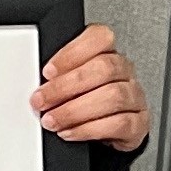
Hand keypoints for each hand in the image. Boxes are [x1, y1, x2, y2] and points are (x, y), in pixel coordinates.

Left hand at [32, 22, 149, 150]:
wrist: (102, 133)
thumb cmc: (81, 100)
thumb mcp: (66, 82)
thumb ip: (55, 75)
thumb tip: (31, 80)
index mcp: (106, 53)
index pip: (99, 38)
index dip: (72, 53)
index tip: (47, 71)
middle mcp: (124, 72)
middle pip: (104, 68)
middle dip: (65, 86)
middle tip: (41, 100)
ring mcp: (134, 97)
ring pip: (112, 96)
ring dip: (74, 110)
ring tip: (52, 120)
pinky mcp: (138, 123)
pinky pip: (119, 123)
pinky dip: (88, 129)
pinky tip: (70, 132)